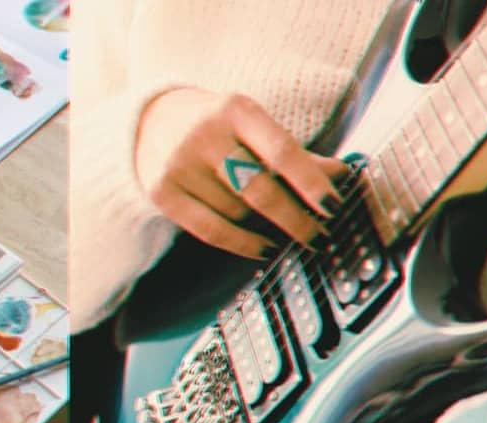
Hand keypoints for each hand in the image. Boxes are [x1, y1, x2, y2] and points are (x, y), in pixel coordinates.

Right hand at [135, 87, 347, 258]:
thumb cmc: (216, 124)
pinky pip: (212, 230)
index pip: (280, 149)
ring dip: (268, 227)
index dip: (310, 181)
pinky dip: (244, 244)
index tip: (333, 206)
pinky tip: (265, 248)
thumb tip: (340, 175)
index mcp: (235, 109)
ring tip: (283, 229)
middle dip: (295, 218)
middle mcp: (204, 134)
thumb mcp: (252, 125)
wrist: (147, 120)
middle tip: (319, 237)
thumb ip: (295, 152)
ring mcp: (179, 164)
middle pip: (259, 188)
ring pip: (239, 213)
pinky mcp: (162, 192)